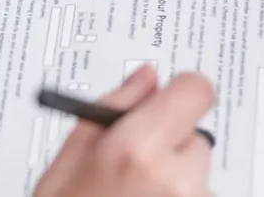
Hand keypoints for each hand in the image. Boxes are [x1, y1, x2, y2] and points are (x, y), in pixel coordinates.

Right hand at [35, 66, 214, 196]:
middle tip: (133, 174)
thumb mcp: (65, 165)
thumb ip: (110, 110)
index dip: (180, 94)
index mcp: (135, 149)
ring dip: (176, 186)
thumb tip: (144, 78)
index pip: (195, 90)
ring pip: (198, 178)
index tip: (167, 104)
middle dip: (169, 148)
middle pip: (195, 137)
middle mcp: (174, 179)